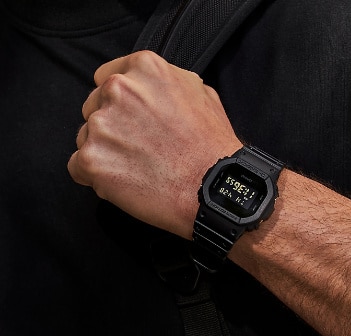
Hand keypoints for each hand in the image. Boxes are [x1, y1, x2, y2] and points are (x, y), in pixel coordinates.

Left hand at [68, 50, 241, 238]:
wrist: (212, 189)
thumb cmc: (212, 148)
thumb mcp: (202, 95)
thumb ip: (167, 84)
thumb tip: (151, 90)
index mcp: (145, 70)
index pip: (107, 79)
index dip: (118, 103)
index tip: (129, 120)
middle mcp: (119, 91)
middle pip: (94, 108)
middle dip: (111, 128)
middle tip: (138, 149)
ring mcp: (102, 126)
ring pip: (85, 138)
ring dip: (104, 152)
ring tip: (136, 168)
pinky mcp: (92, 160)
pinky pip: (77, 167)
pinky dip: (94, 176)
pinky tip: (122, 182)